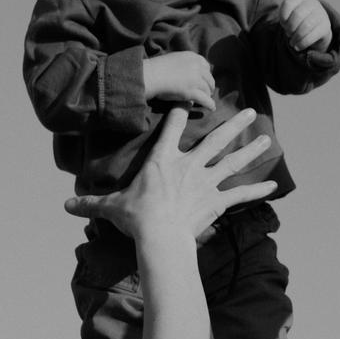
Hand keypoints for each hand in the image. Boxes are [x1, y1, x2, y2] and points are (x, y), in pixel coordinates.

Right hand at [65, 109, 276, 243]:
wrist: (159, 236)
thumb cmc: (135, 219)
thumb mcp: (111, 208)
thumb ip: (91, 203)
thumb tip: (65, 206)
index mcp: (163, 160)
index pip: (172, 128)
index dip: (180, 113)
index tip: (186, 102)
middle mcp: (189, 165)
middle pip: (216, 139)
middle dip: (234, 124)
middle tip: (250, 112)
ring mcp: (206, 182)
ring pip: (233, 161)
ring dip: (252, 150)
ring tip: (268, 139)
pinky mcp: (217, 201)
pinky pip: (241, 195)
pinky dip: (257, 190)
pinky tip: (274, 185)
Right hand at [141, 50, 217, 109]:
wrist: (150, 75)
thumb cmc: (156, 69)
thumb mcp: (174, 59)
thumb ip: (184, 63)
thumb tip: (188, 71)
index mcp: (192, 56)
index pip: (206, 66)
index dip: (206, 75)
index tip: (205, 80)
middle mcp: (196, 66)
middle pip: (209, 78)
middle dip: (209, 86)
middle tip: (208, 92)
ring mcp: (195, 79)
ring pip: (208, 89)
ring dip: (208, 95)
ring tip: (207, 99)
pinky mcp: (192, 92)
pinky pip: (205, 100)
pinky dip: (210, 104)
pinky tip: (211, 108)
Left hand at [278, 0, 332, 51]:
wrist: (317, 29)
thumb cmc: (299, 22)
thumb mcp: (290, 17)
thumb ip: (285, 19)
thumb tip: (289, 31)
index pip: (287, 4)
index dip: (282, 17)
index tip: (283, 24)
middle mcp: (313, 3)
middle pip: (297, 15)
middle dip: (290, 27)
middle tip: (288, 34)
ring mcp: (321, 14)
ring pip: (306, 26)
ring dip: (296, 37)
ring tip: (292, 42)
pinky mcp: (326, 27)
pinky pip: (312, 36)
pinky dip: (302, 43)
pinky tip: (298, 47)